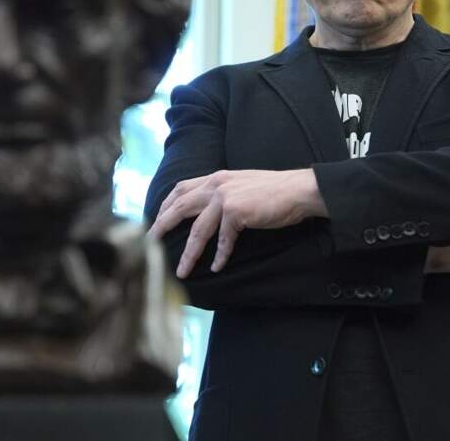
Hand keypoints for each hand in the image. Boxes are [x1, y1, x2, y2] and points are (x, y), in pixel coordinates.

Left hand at [148, 169, 326, 277]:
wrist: (299, 190)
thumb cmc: (274, 192)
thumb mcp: (242, 185)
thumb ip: (223, 193)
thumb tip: (208, 211)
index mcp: (216, 177)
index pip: (181, 189)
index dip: (166, 206)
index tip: (156, 221)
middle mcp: (216, 184)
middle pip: (179, 207)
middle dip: (162, 226)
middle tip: (150, 245)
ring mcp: (225, 197)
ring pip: (197, 230)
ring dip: (189, 253)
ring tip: (182, 272)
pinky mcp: (237, 212)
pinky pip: (223, 240)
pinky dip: (220, 256)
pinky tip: (218, 268)